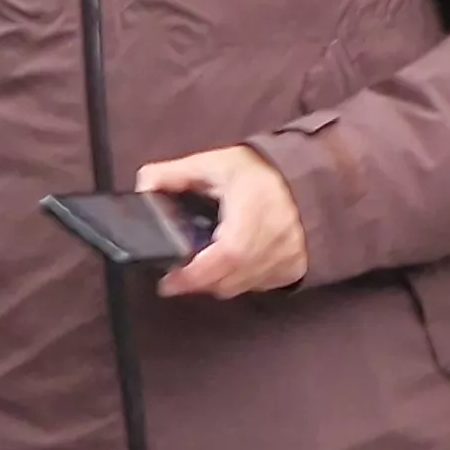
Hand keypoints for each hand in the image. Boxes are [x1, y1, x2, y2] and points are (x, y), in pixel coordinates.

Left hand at [139, 146, 308, 297]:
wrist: (305, 178)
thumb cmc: (258, 172)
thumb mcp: (215, 163)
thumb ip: (175, 174)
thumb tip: (143, 186)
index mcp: (254, 206)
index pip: (228, 252)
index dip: (196, 273)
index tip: (169, 281)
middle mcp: (276, 235)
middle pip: (230, 278)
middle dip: (198, 281)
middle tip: (177, 276)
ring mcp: (288, 255)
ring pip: (241, 287)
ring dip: (217, 282)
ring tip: (202, 267)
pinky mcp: (294, 267)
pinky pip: (258, 286)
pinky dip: (239, 281)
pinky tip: (231, 265)